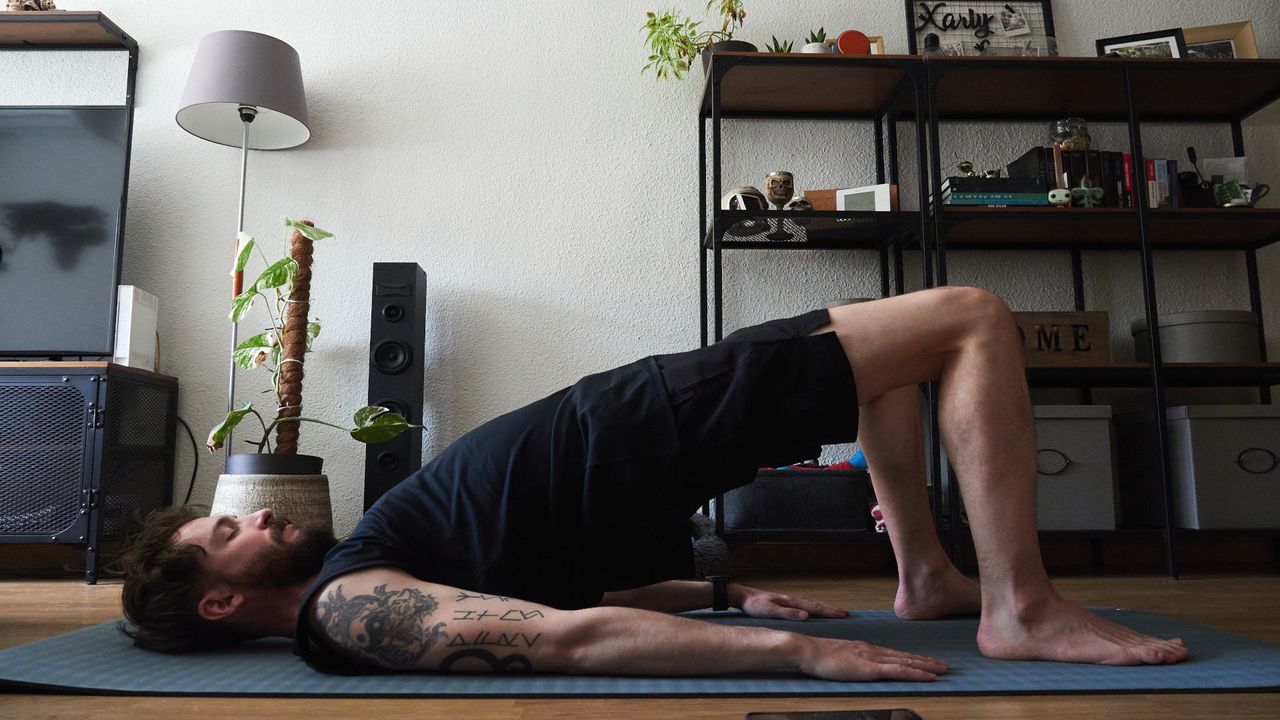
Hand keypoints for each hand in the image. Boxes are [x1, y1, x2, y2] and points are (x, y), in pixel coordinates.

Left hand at [732, 584, 848, 620]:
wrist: (742, 596)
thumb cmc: (754, 605)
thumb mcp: (770, 611)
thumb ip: (788, 613)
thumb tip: (807, 615)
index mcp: (791, 602)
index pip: (815, 607)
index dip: (830, 612)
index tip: (843, 614)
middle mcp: (792, 600)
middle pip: (815, 605)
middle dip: (830, 610)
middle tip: (845, 613)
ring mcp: (788, 601)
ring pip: (810, 605)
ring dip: (823, 609)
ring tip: (833, 612)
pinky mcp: (783, 603)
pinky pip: (803, 606)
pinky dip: (812, 609)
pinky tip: (811, 612)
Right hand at [798, 636, 947, 681]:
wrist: (807, 650)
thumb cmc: (816, 656)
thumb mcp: (836, 657)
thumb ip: (848, 660)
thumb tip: (853, 665)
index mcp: (864, 649)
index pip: (893, 654)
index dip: (911, 658)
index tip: (925, 660)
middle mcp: (872, 650)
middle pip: (904, 656)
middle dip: (925, 661)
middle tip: (943, 664)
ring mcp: (872, 658)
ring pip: (905, 662)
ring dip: (926, 666)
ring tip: (942, 669)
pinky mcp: (869, 668)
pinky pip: (898, 671)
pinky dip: (915, 673)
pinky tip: (928, 676)